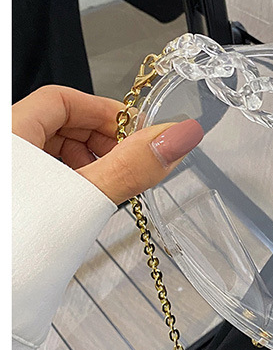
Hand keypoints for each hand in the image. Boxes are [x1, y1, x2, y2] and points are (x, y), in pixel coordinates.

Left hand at [12, 85, 203, 204]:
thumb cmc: (17, 250)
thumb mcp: (85, 198)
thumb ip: (134, 164)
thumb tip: (179, 135)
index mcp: (9, 133)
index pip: (64, 99)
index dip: (105, 112)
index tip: (137, 134)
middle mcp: (4, 152)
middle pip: (58, 124)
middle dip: (101, 141)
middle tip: (129, 163)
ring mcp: (8, 180)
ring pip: (51, 154)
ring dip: (89, 165)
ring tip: (110, 189)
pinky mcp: (13, 205)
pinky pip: (43, 180)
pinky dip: (72, 185)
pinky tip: (86, 206)